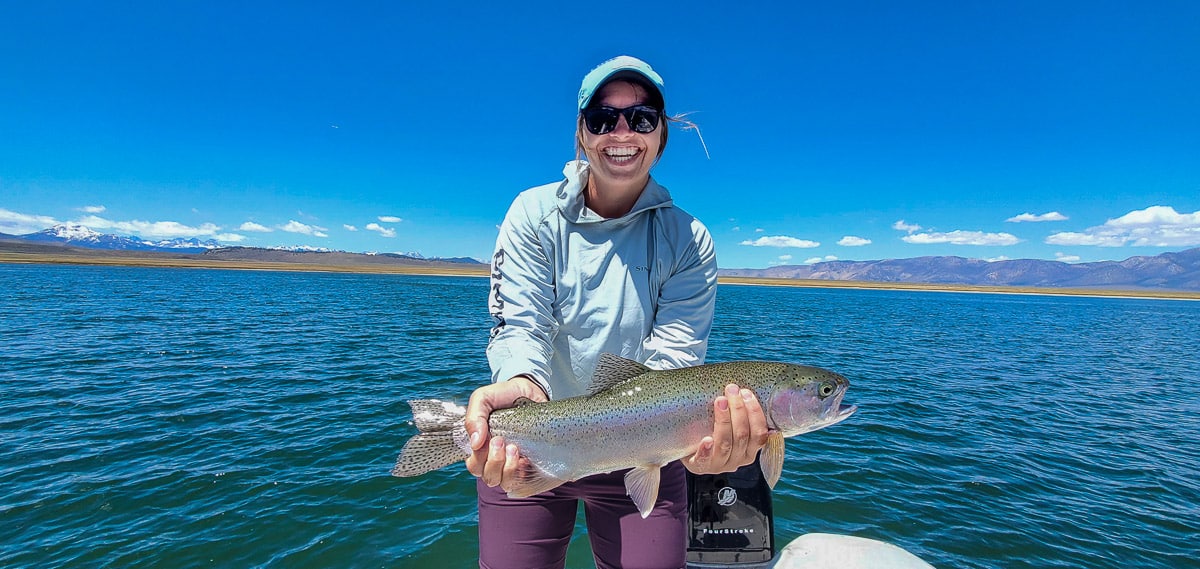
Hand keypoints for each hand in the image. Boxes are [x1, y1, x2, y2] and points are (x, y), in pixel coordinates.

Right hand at [464, 375, 547, 490]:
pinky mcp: (531, 466)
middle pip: (488, 477)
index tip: (492, 438)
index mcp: (482, 447)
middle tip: (502, 441)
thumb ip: (474, 417)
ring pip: (505, 483)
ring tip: (515, 448)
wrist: (532, 390)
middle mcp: (496, 459)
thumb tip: (474, 443)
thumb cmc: (504, 396)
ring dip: (508, 469)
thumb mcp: (484, 398)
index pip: (474, 465)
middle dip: (494, 462)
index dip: (479, 457)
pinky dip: (523, 473)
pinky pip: (524, 482)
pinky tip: (526, 458)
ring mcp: (514, 464)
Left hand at [685, 384, 769, 474]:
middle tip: (731, 390)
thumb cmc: (715, 434)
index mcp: (750, 451)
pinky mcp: (700, 466)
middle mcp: (737, 460)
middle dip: (738, 410)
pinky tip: (706, 439)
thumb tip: (750, 393)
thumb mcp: (733, 428)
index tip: (746, 393)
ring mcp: (719, 464)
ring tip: (720, 401)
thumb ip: (743, 415)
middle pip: (742, 436)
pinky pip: (704, 460)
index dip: (755, 413)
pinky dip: (706, 450)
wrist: (691, 452)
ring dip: (724, 420)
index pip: (759, 434)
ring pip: (725, 444)